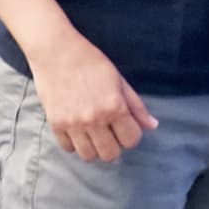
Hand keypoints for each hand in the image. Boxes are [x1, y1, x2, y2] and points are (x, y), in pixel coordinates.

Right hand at [36, 32, 155, 163]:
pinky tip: (77, 130)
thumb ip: (136, 106)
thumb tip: (152, 126)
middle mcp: (94, 119)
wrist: (55, 52)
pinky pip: (68, 148)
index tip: (126, 126)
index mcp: (114, 107)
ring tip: (93, 134)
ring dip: (94, 148)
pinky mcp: (55, 124)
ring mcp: (73, 123)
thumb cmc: (90, 61)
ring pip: (89, 156)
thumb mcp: (119, 80)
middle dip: (114, 145)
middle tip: (110, 132)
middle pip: (110, 154)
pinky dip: (74, 143)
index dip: (132, 135)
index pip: (131, 140)